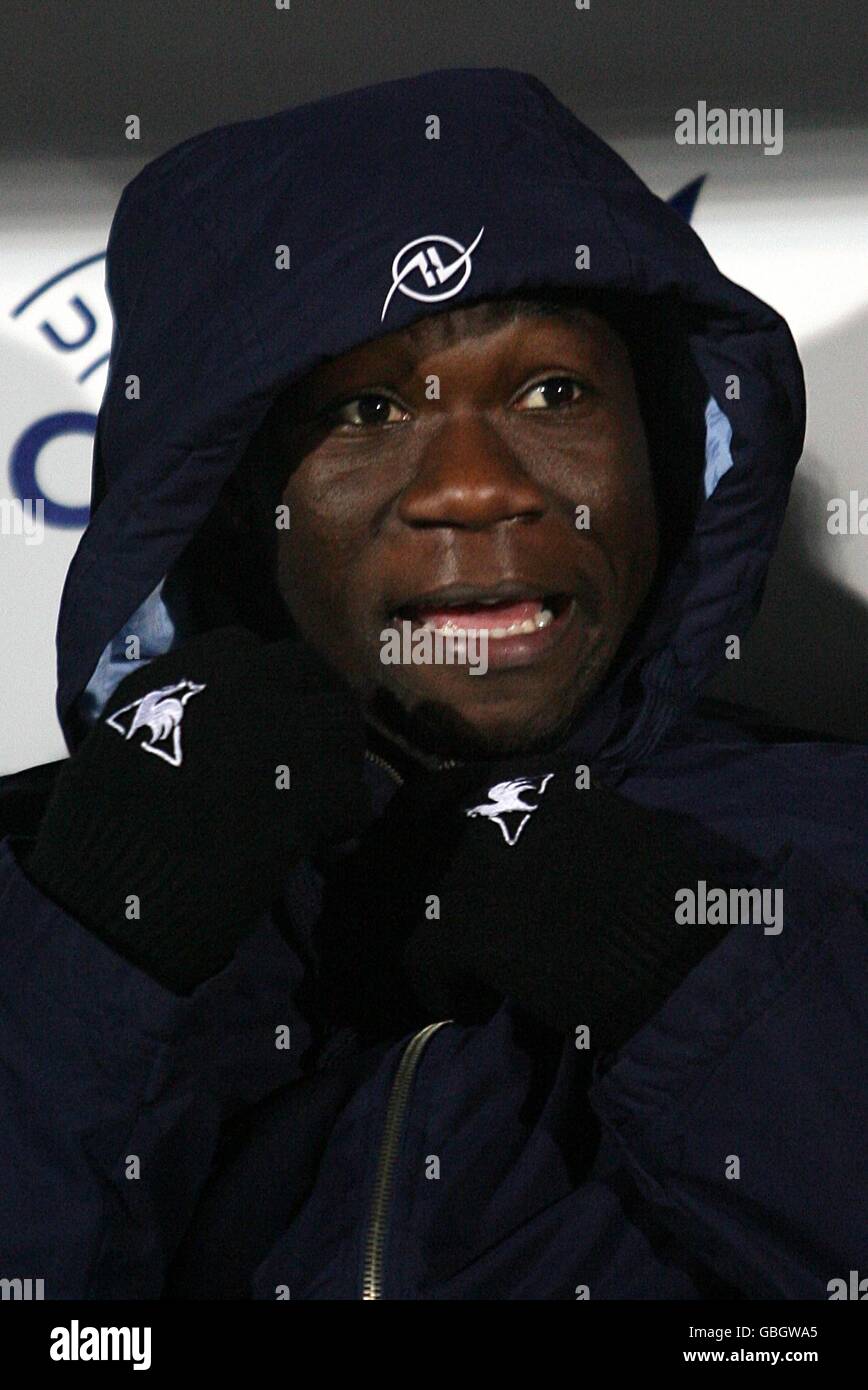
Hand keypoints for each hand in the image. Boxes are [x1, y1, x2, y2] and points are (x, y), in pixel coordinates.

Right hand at [25, 626, 372, 990]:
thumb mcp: (124, 738)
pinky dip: (341, 820)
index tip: (270, 716)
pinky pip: (353, 795)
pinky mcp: (314, 791)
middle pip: (309, 674)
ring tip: (321, 795)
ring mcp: (285, 732)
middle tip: (311, 752)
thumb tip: (208, 720)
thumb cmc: (102, 825)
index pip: (253, 652)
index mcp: (191, 669)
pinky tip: (319, 842)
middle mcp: (245, 685)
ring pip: (342, 723)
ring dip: (337, 757)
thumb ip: (175, 710)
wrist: (116, 890)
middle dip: (313, 709)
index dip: (269, 686)